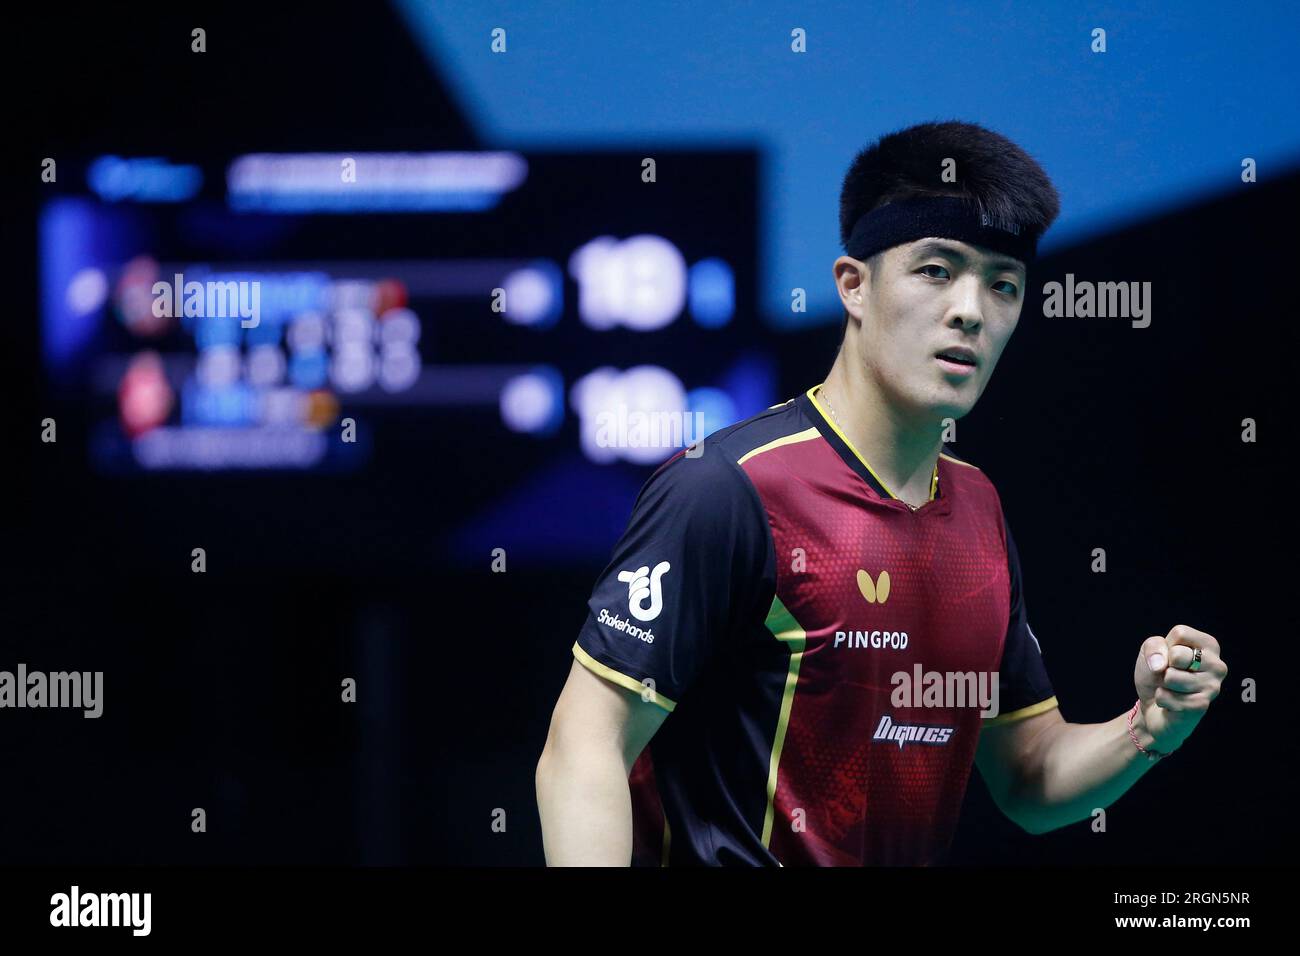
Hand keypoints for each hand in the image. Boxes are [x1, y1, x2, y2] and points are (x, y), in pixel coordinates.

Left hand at [1133, 625, 1227, 752]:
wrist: (1153, 706)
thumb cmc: (1156, 674)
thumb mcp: (1150, 651)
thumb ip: (1153, 645)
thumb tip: (1161, 665)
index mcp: (1209, 646)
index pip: (1181, 633)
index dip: (1165, 646)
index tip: (1169, 658)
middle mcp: (1217, 665)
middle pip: (1177, 655)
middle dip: (1164, 667)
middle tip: (1170, 676)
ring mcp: (1213, 687)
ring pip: (1171, 677)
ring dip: (1163, 685)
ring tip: (1172, 690)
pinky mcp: (1202, 706)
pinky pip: (1166, 696)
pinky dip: (1161, 699)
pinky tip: (1172, 704)